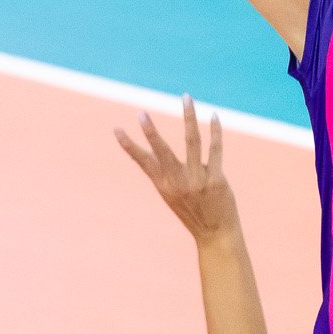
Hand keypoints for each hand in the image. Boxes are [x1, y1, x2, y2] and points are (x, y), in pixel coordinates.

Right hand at [116, 95, 238, 240]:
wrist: (216, 235)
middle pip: (162, 151)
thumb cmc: (195, 213)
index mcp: (164, 186)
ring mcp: (197, 180)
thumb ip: (173, 172)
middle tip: (141, 113)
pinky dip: (215, 131)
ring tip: (186, 98)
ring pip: (192, 142)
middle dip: (151, 132)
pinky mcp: (216, 180)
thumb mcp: (175, 196)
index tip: (117, 130)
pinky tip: (214, 116)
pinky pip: (215, 149)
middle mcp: (178, 182)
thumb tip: (177, 146)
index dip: (130, 146)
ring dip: (188, 117)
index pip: (143, 162)